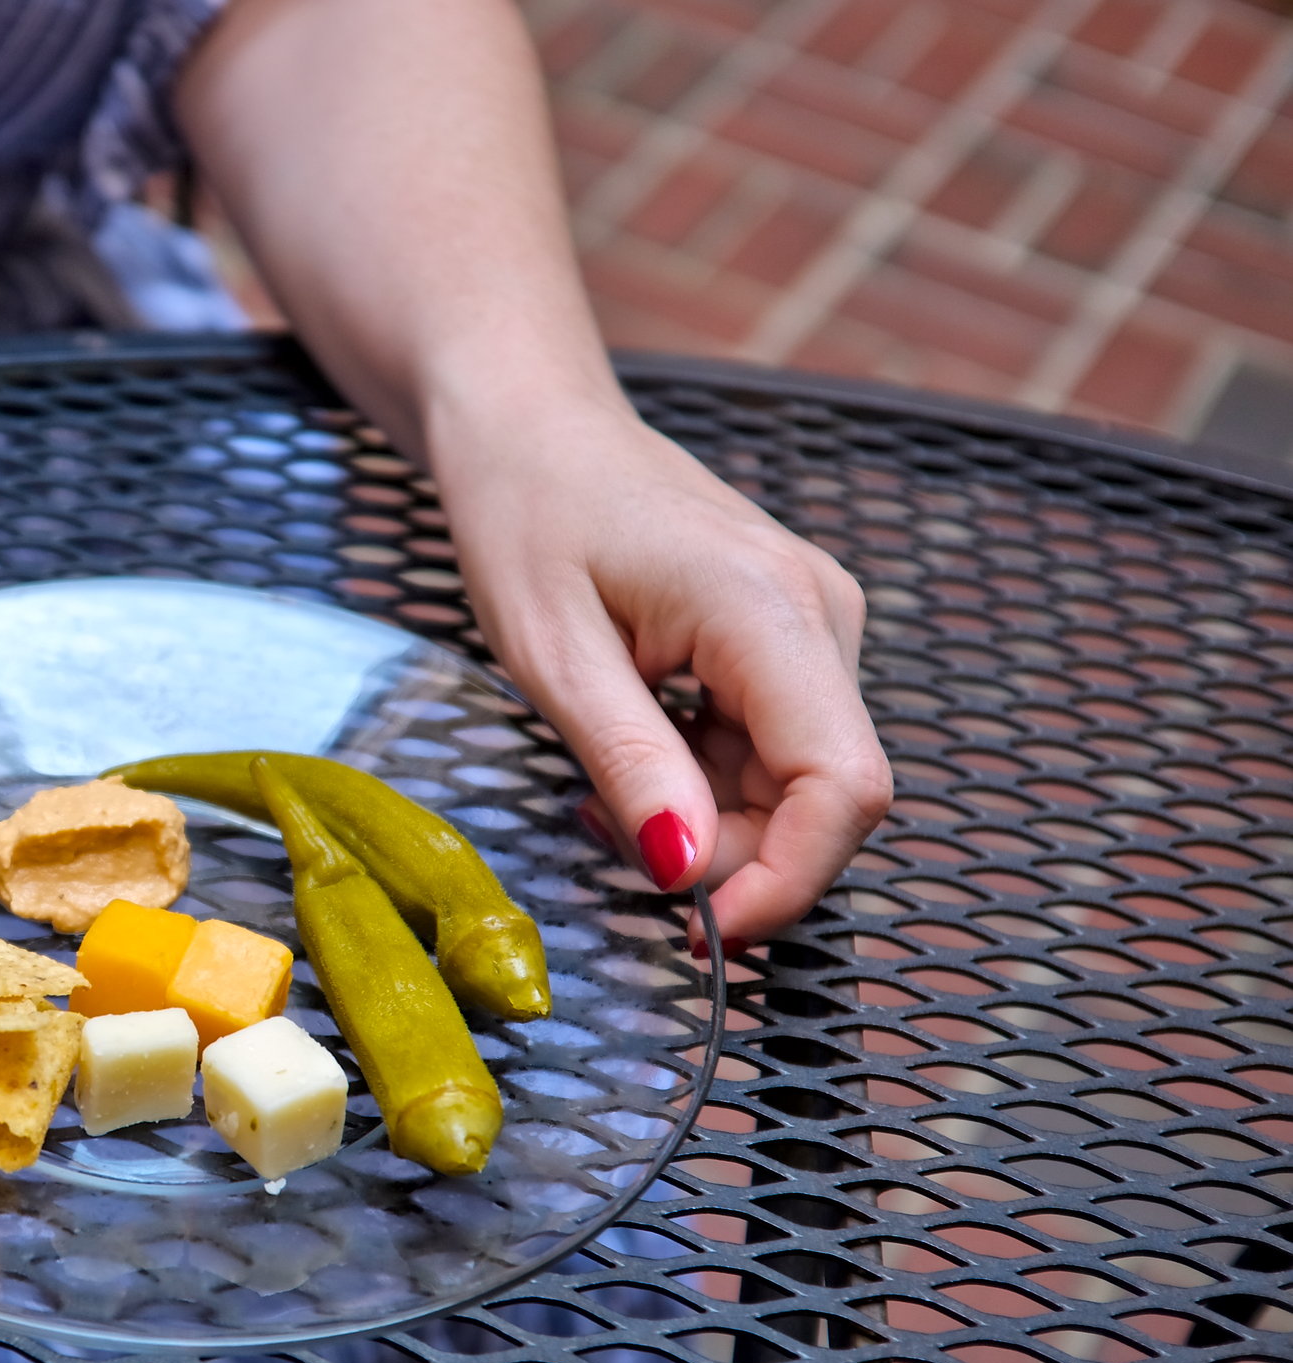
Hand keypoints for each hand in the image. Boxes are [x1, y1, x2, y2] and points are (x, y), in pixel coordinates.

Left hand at [429, 395, 891, 950]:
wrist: (532, 427)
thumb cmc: (526, 514)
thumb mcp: (551, 654)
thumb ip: (629, 762)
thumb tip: (685, 873)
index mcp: (770, 609)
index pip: (845, 783)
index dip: (788, 878)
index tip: (703, 927)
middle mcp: (822, 615)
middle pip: (825, 794)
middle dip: (730, 854)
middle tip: (608, 840)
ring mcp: (816, 624)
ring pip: (797, 781)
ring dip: (709, 822)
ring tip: (602, 793)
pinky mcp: (790, 639)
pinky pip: (773, 748)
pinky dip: (707, 784)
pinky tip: (633, 759)